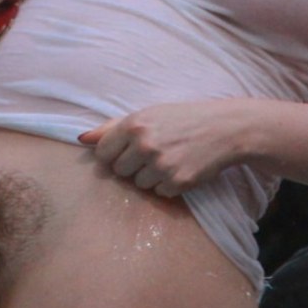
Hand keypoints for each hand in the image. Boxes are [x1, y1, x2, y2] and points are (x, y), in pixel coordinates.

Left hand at [79, 100, 245, 196]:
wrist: (225, 129)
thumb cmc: (183, 119)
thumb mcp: (148, 114)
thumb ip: (112, 126)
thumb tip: (82, 139)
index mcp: (134, 124)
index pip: (103, 153)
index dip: (115, 153)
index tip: (129, 149)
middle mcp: (145, 144)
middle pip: (119, 171)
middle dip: (133, 165)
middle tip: (155, 152)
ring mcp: (161, 165)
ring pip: (139, 184)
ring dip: (151, 176)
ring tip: (170, 158)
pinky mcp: (177, 182)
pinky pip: (160, 193)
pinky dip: (169, 185)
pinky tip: (181, 168)